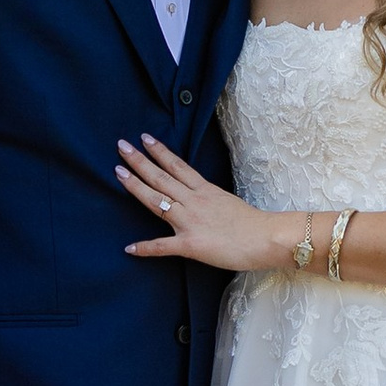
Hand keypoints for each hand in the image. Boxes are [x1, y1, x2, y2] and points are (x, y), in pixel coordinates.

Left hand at [116, 136, 298, 274]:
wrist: (267, 238)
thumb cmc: (254, 224)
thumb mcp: (228, 202)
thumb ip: (210, 200)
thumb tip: (200, 199)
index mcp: (205, 191)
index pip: (177, 166)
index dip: (159, 151)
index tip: (145, 138)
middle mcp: (194, 201)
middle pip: (161, 177)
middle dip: (139, 161)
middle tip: (121, 146)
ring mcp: (190, 221)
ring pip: (157, 201)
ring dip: (136, 187)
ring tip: (118, 173)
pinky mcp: (191, 244)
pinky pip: (163, 246)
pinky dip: (145, 247)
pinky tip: (129, 248)